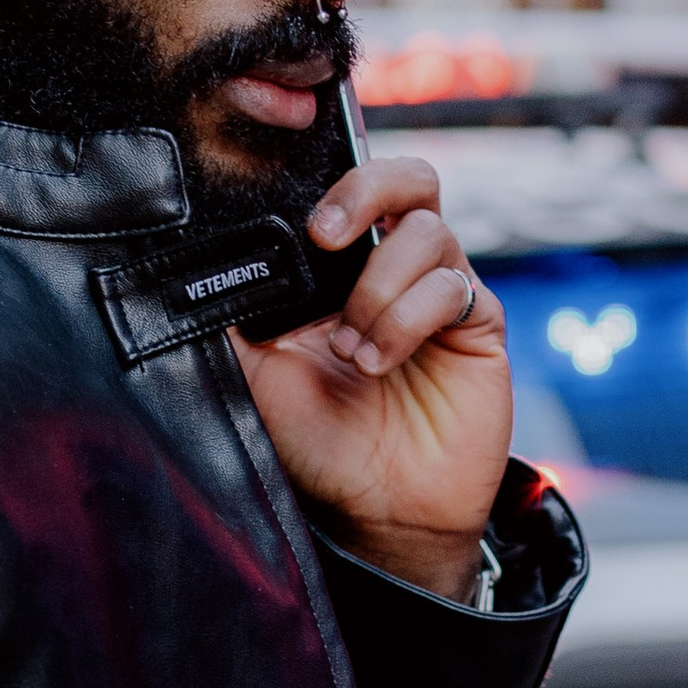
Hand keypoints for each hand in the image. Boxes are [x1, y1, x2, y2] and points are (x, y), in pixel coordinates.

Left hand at [235, 154, 510, 603]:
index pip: (351, 191)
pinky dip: (407, 317)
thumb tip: (208, 261)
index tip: (301, 223)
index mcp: (343, 269)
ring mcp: (440, 293)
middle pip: (410, 179)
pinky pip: (453, 286)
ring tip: (352, 348)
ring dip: (378, 287)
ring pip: (426, 232)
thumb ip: (240, 312)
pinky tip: (379, 360)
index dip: (332, 183)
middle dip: (367, 188)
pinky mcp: (479, 324)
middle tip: (326, 232)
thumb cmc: (319, 441)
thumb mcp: (256, 371)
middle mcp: (396, 269)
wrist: (375, 508)